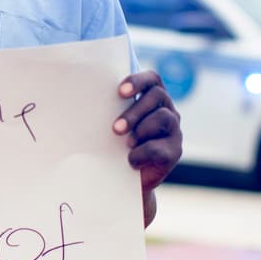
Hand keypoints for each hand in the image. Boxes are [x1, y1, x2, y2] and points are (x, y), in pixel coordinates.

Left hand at [113, 71, 181, 226]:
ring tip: (126, 143)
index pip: (152, 79)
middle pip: (157, 96)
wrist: (125, 180)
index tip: (120, 92)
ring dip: (140, 130)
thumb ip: (109, 111)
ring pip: (162, 118)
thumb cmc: (115, 147)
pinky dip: (142, 153)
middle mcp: (167, 110)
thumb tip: (86, 101)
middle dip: (135, 111)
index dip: (138, 81)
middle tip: (116, 128)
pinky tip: (131, 160)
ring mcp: (174, 130)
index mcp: (153, 99)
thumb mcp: (112, 127)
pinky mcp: (175, 151)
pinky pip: (160, 148)